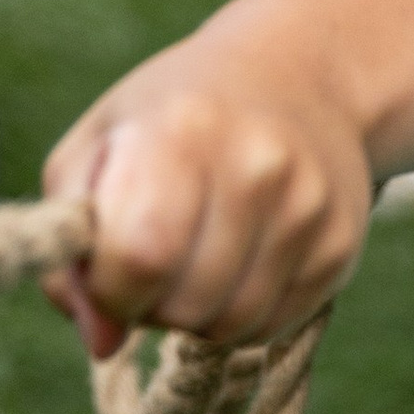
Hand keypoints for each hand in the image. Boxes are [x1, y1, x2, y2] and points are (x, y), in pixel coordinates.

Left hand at [39, 6, 374, 358]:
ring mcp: (307, 206)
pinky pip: (273, 325)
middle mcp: (256, 166)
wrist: (297, 74)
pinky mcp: (341, 244)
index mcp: (182, 130)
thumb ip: (72, 243)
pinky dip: (242, 313)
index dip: (109, 285)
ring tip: (195, 260)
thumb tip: (102, 339)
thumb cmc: (173, 116)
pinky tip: (238, 262)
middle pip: (185, 303)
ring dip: (197, 316)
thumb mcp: (98, 146)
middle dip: (152, 304)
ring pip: (232, 326)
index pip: (138, 255)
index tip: (109, 265)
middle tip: (155, 260)